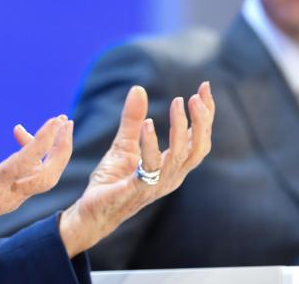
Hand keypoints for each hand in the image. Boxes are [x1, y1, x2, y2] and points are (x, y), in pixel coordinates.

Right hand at [0, 91, 73, 247]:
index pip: (26, 163)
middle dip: (62, 149)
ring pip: (44, 178)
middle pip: (48, 177)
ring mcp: (12, 200)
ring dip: (53, 152)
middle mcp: (7, 196)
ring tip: (54, 124)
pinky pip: (32, 178)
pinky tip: (20, 135)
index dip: (43, 140)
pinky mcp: (12, 200)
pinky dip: (35, 156)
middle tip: (66, 122)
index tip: (56, 120)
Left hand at [58, 81, 214, 256]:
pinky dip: (150, 143)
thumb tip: (138, 89)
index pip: (199, 140)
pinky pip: (150, 166)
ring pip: (180, 156)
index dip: (206, 115)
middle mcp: (171, 177)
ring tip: (178, 103)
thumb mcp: (124, 143)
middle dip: (202, 122)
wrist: (93, 210)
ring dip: (180, 127)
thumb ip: (133, 119)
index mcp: (173, 166)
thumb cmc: (113, 180)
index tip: (205, 87)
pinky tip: (147, 124)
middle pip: (198, 149)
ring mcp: (157, 185)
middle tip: (195, 97)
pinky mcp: (137, 189)